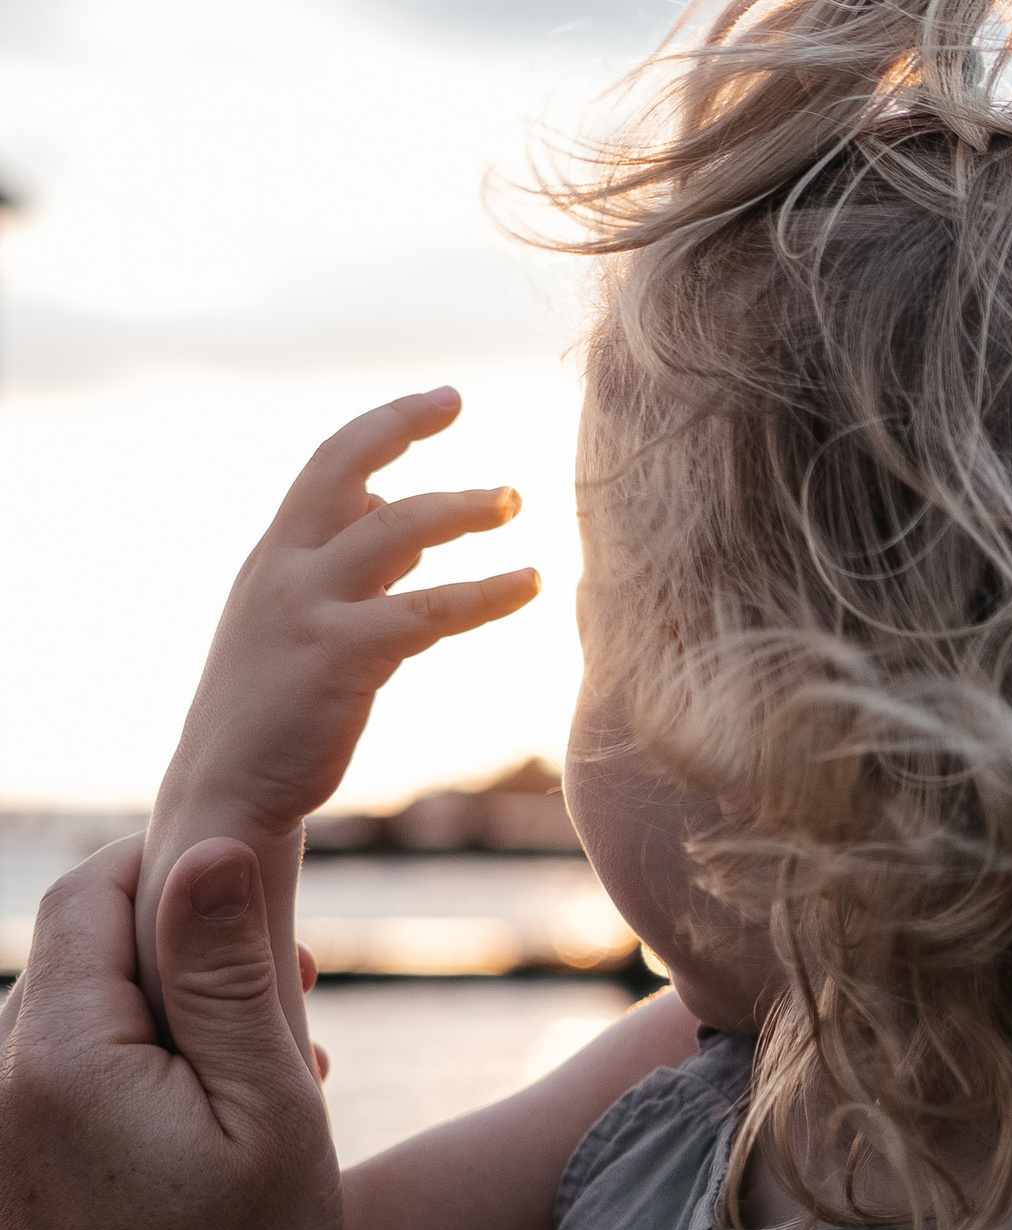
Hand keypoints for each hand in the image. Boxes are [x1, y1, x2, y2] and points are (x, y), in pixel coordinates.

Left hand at [0, 836, 397, 1229]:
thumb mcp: (271, 1105)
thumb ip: (226, 969)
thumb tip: (204, 843)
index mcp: (56, 1057)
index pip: (91, 896)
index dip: (174, 873)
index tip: (257, 898)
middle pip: (67, 966)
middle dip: (170, 962)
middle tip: (288, 1003)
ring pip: (54, 1040)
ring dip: (147, 1036)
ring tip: (253, 1086)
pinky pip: (39, 1112)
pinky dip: (112, 1101)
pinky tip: (191, 1152)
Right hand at [157, 388, 537, 836]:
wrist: (226, 791)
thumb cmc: (277, 709)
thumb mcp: (298, 618)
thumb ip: (345, 564)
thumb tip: (392, 513)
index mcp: (276, 557)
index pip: (327, 468)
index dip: (384, 428)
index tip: (440, 401)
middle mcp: (284, 570)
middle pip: (339, 469)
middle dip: (397, 425)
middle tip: (459, 401)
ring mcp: (307, 610)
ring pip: (393, 531)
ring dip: (459, 508)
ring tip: (514, 500)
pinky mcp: (338, 658)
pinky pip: (427, 610)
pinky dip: (486, 591)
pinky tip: (531, 583)